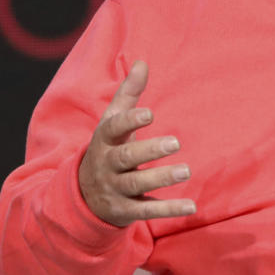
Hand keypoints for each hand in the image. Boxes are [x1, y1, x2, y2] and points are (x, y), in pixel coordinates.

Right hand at [78, 60, 195, 225]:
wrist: (83, 195)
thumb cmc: (107, 149)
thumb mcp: (111, 122)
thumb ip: (128, 94)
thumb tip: (142, 63)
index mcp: (104, 141)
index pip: (113, 128)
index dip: (130, 121)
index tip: (150, 113)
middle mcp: (106, 165)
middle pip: (125, 158)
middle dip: (149, 150)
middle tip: (175, 143)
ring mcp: (114, 189)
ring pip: (136, 184)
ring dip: (161, 178)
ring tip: (186, 171)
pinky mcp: (125, 210)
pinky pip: (146, 211)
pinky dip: (169, 209)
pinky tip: (191, 206)